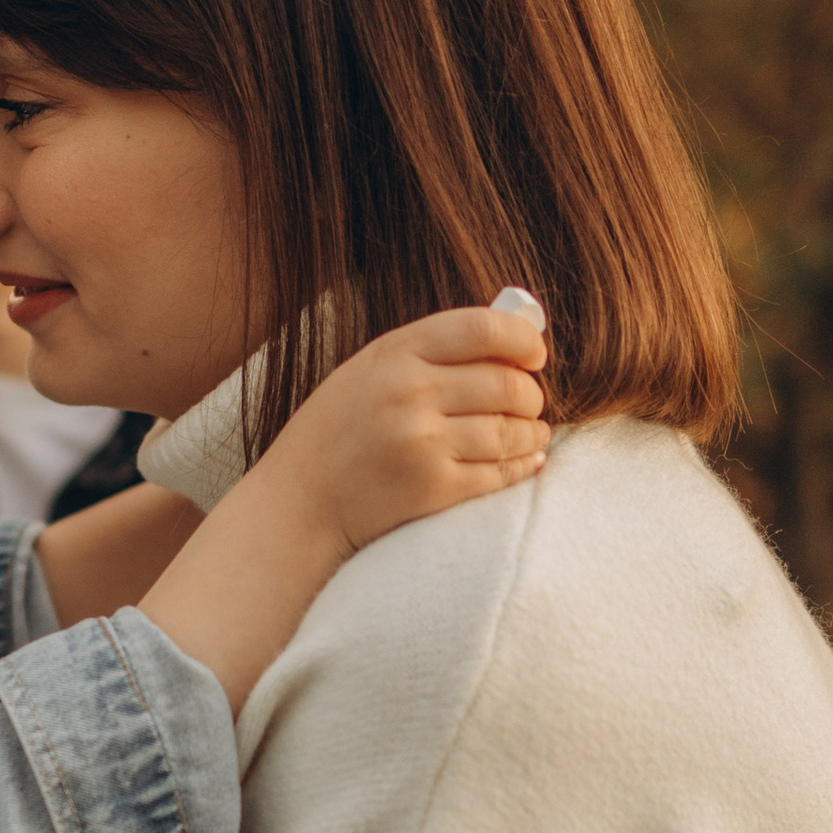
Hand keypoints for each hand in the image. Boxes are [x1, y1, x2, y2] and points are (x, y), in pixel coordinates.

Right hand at [130, 297, 546, 710]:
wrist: (297, 504)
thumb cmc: (337, 432)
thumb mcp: (369, 371)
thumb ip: (431, 351)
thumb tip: (519, 332)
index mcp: (394, 353)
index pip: (484, 328)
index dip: (524, 339)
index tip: (535, 355)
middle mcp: (410, 394)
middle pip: (508, 383)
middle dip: (531, 394)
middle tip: (530, 402)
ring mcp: (423, 444)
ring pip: (512, 430)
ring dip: (533, 432)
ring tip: (532, 432)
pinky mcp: (434, 489)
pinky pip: (500, 472)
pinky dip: (523, 465)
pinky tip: (526, 459)